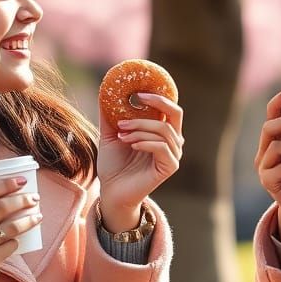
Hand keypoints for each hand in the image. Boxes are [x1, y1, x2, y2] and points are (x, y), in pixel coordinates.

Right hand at [0, 178, 41, 281]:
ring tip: (38, 215)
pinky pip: (11, 245)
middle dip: (22, 200)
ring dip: (28, 219)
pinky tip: (21, 238)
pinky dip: (17, 240)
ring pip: (11, 226)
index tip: (21, 180)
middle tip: (34, 198)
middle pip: (0, 207)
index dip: (5, 184)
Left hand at [97, 93, 183, 231]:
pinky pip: (162, 147)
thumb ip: (110, 114)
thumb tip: (104, 89)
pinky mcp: (170, 167)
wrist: (111, 191)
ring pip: (163, 130)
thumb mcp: (110, 134)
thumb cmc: (113, 164)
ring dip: (140, 127)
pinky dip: (145, 141)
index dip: (158, 95)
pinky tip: (130, 143)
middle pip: (176, 113)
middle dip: (157, 102)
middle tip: (136, 99)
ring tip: (121, 133)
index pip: (170, 107)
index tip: (137, 92)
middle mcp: (173, 141)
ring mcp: (173, 154)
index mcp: (162, 131)